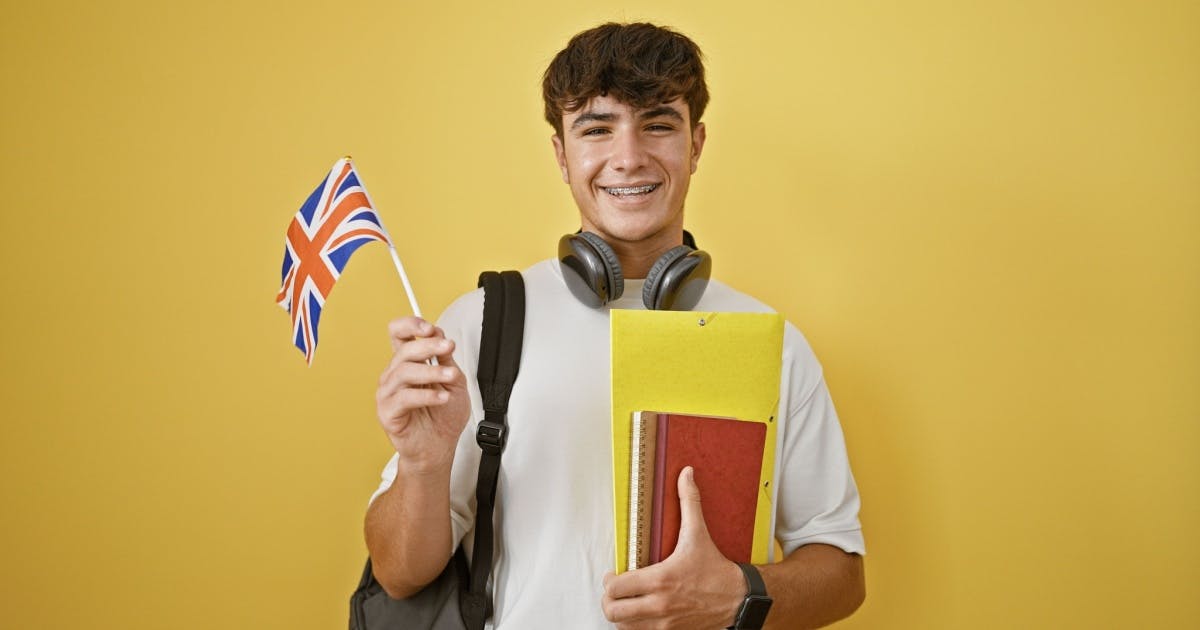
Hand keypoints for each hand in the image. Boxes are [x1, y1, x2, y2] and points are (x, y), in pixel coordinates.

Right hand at [375, 316, 469, 473]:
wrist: (440, 447)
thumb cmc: (444, 416)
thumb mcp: (453, 380)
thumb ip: (445, 358)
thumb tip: (439, 334)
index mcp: (407, 363)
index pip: (398, 334)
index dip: (410, 325)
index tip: (430, 327)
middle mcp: (394, 375)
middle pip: (404, 350)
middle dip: (429, 346)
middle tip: (448, 347)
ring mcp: (388, 394)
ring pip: (404, 372)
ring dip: (431, 372)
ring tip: (450, 377)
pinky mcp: (388, 413)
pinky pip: (404, 398)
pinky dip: (426, 395)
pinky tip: (442, 397)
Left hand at [602, 466, 745, 628]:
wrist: (738, 599)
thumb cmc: (715, 568)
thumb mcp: (698, 534)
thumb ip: (689, 501)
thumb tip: (686, 473)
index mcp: (660, 579)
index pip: (616, 587)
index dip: (609, 580)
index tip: (615, 574)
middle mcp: (659, 605)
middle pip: (613, 611)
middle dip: (609, 600)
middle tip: (616, 590)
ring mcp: (664, 623)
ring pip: (623, 626)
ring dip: (621, 614)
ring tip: (626, 602)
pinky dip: (635, 627)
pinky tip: (641, 614)